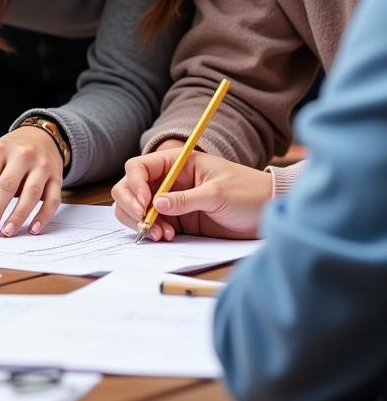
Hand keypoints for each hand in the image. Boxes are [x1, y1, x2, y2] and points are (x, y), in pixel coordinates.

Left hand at [0, 127, 63, 237]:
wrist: (42, 136)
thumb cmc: (13, 151)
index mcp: (0, 149)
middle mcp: (22, 155)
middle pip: (6, 187)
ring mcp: (41, 166)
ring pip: (31, 194)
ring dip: (17, 217)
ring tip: (7, 232)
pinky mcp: (57, 177)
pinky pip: (52, 200)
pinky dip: (43, 217)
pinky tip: (33, 229)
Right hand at [111, 148, 272, 240]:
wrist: (270, 213)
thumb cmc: (247, 192)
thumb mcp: (217, 193)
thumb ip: (185, 199)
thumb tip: (155, 204)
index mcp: (176, 163)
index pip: (139, 167)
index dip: (134, 184)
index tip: (144, 204)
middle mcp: (167, 180)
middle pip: (130, 187)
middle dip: (131, 206)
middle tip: (146, 223)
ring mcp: (169, 201)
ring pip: (135, 207)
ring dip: (139, 221)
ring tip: (161, 234)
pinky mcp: (176, 221)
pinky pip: (151, 224)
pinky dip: (151, 231)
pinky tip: (166, 236)